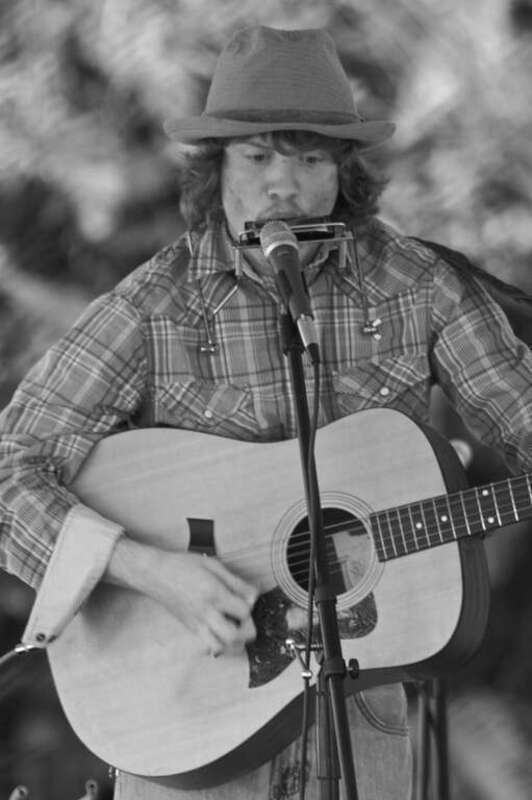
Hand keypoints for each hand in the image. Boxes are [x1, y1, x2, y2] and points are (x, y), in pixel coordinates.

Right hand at [106, 538, 257, 655]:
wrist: (155, 574)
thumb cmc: (183, 565)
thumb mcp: (213, 565)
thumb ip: (235, 582)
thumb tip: (254, 596)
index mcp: (213, 594)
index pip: (243, 611)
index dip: (250, 605)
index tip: (246, 597)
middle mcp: (205, 613)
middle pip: (234, 636)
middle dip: (245, 630)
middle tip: (243, 617)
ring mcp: (196, 624)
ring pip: (220, 647)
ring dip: (233, 641)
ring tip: (234, 627)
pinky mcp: (190, 629)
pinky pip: (208, 647)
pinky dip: (220, 644)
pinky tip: (221, 630)